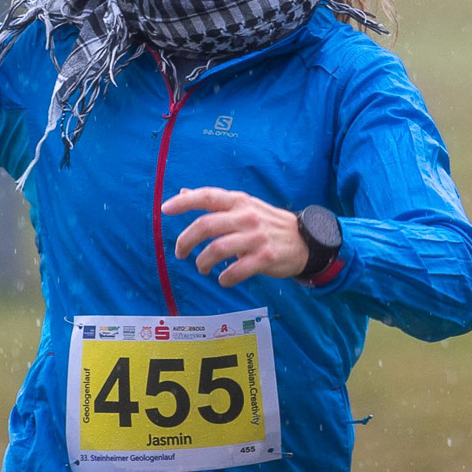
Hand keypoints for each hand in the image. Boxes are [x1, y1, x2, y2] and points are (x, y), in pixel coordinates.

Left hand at [164, 187, 308, 286]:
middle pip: (205, 226)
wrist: (307, 241)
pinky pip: (235, 271)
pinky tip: (223, 279)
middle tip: (180, 253)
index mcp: (239, 201)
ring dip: (202, 263)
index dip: (184, 203)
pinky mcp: (264, 258)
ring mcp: (256, 237)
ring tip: (201, 267)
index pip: (207, 196)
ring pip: (216, 250)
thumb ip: (216, 202)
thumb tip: (184, 192)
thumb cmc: (268, 224)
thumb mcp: (245, 206)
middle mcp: (246, 216)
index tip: (164, 210)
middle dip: (185, 241)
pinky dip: (224, 278)